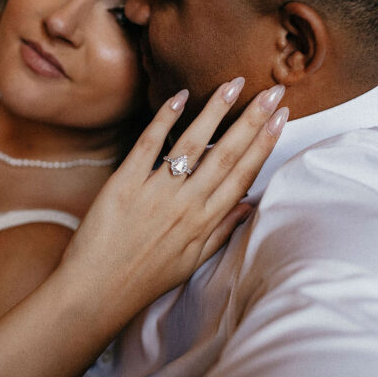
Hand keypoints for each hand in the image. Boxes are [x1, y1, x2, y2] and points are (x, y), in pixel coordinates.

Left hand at [61, 78, 287, 331]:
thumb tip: (249, 206)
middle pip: (226, 154)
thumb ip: (221, 231)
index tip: (281, 117)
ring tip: (234, 84)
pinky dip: (165, 119)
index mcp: (204, 222)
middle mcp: (185, 204)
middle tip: (274, 90)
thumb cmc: (143, 280)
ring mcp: (155, 192)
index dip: (265, 143)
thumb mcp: (191, 262)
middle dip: (253, 119)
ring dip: (216, 111)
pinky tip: (181, 96)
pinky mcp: (124, 185)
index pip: (242, 175)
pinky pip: (148, 145)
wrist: (96, 292)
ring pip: (192, 143)